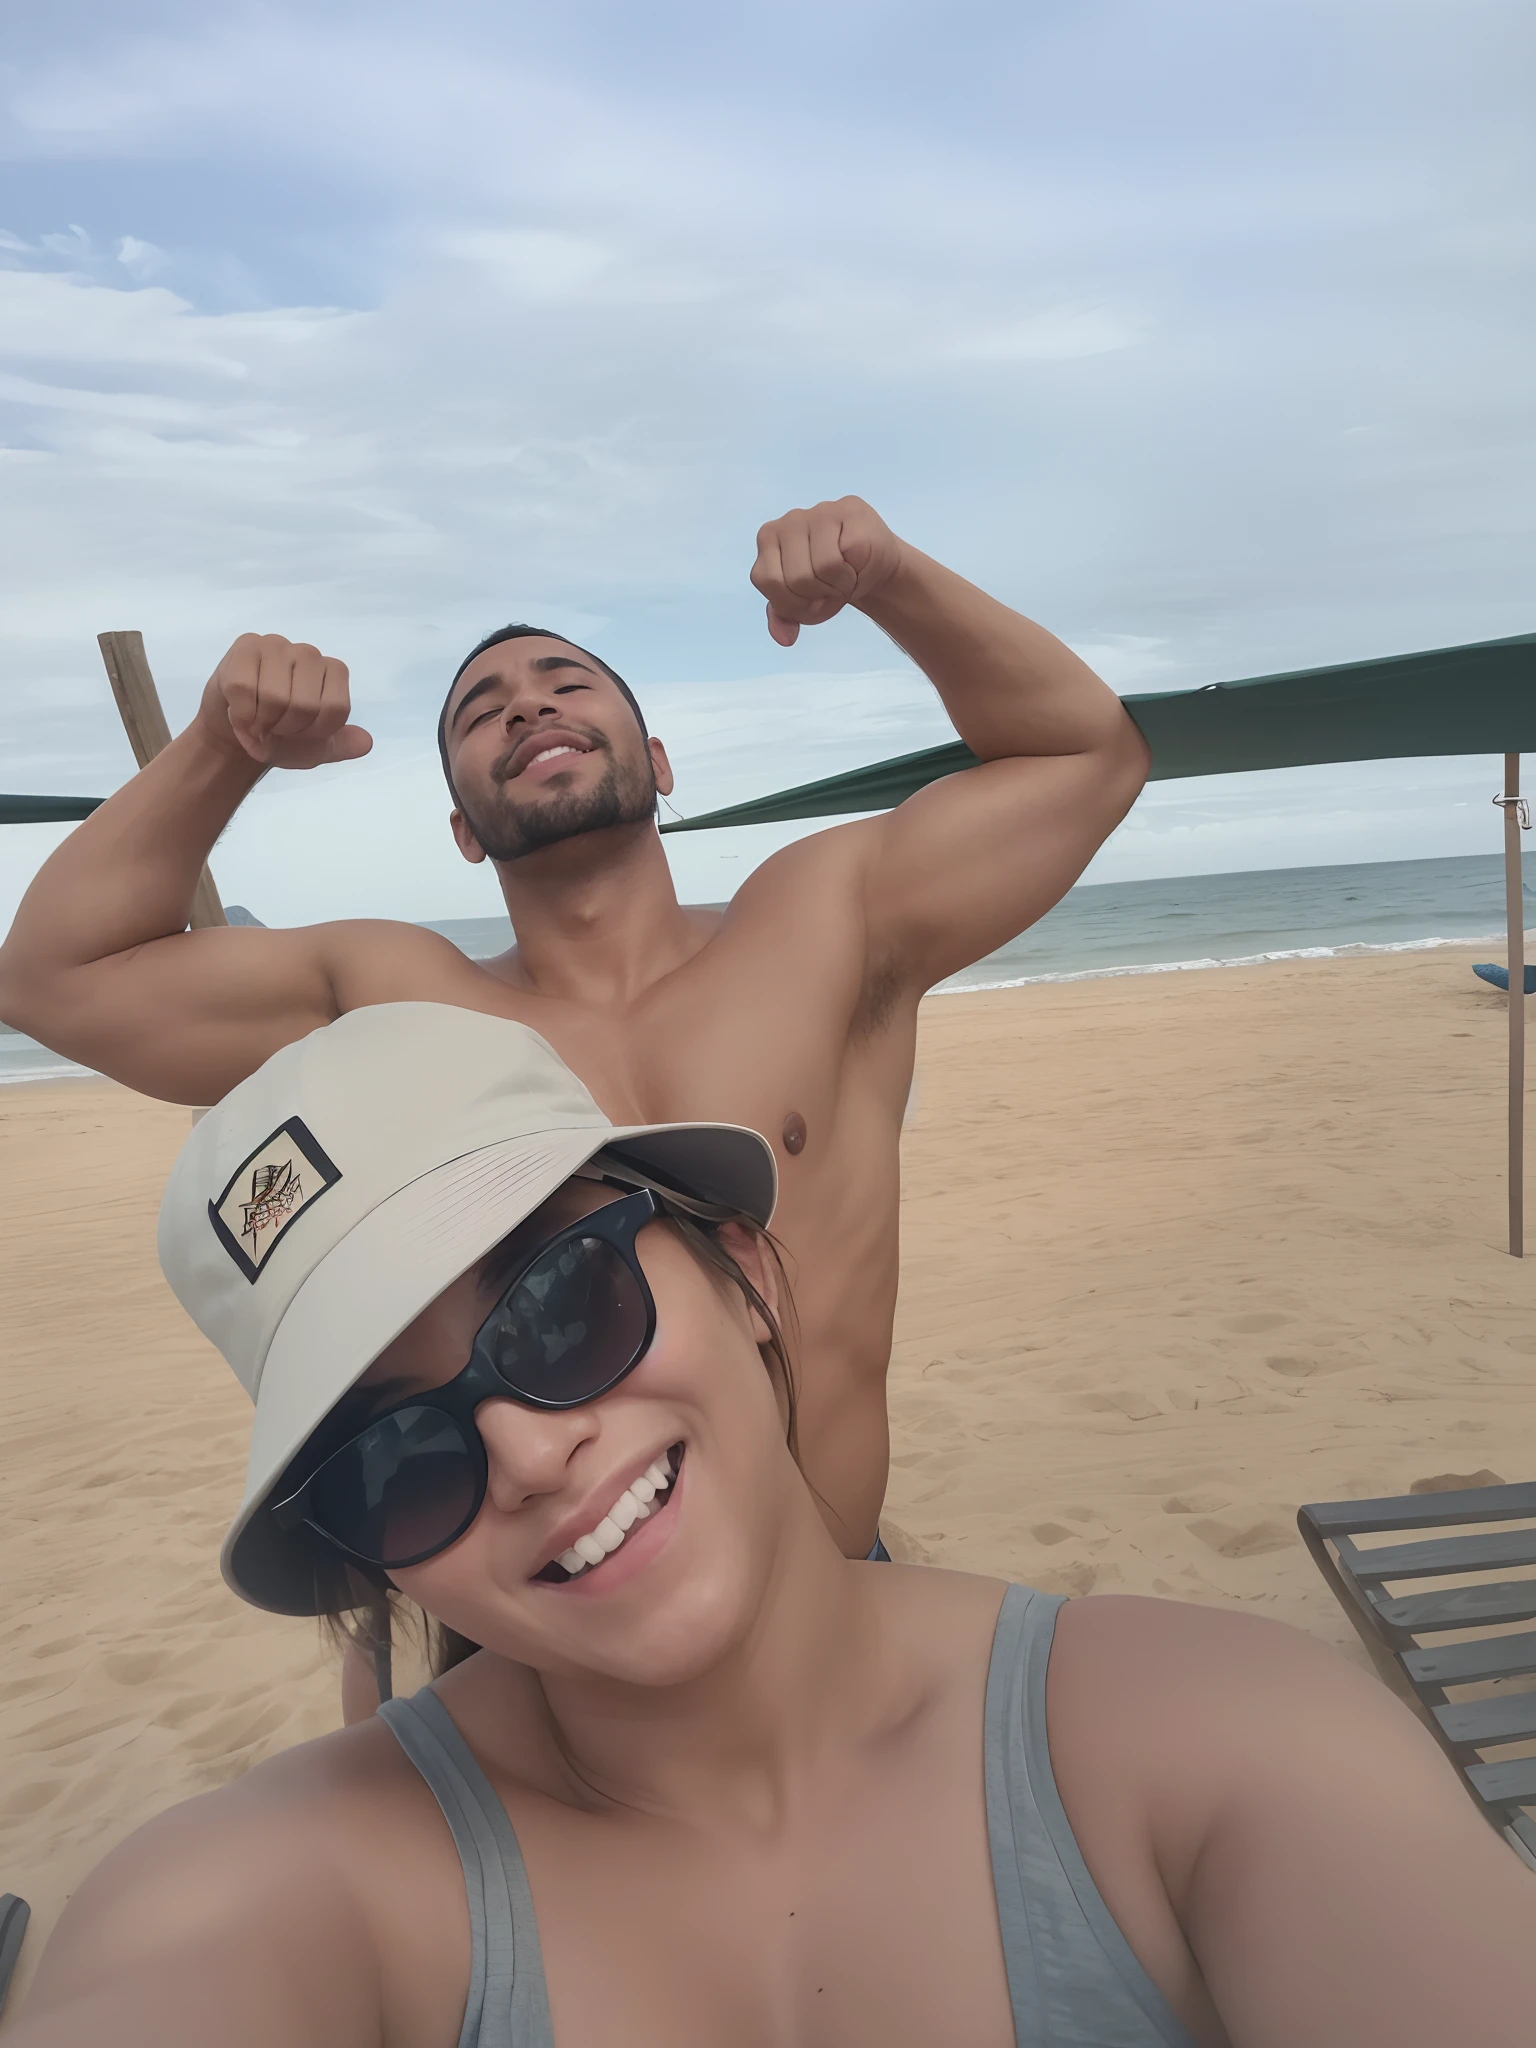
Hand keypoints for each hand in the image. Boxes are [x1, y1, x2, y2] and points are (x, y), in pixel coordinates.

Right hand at [196, 634, 372, 768]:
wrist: (239, 732)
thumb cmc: (280, 736)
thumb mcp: (316, 749)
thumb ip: (342, 746)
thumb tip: (366, 743)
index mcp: (334, 672)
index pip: (335, 709)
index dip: (315, 732)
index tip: (301, 733)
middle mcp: (309, 653)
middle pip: (305, 704)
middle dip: (286, 729)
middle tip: (275, 728)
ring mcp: (277, 646)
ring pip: (275, 697)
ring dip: (262, 722)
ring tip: (258, 721)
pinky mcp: (246, 647)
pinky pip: (244, 688)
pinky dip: (241, 714)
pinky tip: (240, 714)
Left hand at [751, 497, 904, 645]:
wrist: (871, 566)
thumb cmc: (831, 582)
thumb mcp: (801, 603)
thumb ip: (783, 617)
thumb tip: (784, 639)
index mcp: (768, 538)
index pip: (768, 581)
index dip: (793, 602)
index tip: (810, 598)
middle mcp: (789, 520)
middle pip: (796, 578)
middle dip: (819, 597)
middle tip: (832, 589)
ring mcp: (819, 511)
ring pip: (822, 568)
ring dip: (839, 586)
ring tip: (845, 576)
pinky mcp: (849, 511)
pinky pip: (847, 556)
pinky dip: (855, 574)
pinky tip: (858, 563)